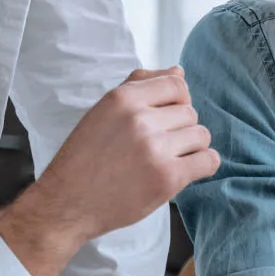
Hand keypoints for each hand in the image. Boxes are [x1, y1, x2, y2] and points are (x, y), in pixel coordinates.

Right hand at [0, 67, 219, 275]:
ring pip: (201, 135)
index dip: (178, 101)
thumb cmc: (85, 157)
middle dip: (180, 128)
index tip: (166, 118)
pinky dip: (203, 165)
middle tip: (159, 146)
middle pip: (190, 112)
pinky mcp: (167, 178)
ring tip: (168, 159)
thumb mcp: (103, 111)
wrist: (66, 204)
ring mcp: (155, 149)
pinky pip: (208, 161)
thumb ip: (140, 86)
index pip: (177, 85)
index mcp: (123, 99)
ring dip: (191, 148)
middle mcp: (140, 120)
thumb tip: (178, 71)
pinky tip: (186, 169)